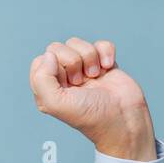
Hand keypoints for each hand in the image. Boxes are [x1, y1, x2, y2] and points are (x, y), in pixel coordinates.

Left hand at [29, 38, 155, 161]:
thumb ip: (41, 79)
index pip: (40, 61)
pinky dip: (106, 53)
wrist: (123, 119)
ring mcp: (83, 69)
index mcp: (47, 88)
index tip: (66, 84)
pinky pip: (100, 44)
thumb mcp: (56, 103)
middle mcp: (62, 78)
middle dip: (72, 61)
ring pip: (78, 43)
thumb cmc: (89, 115)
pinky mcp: (102, 63)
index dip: (53, 67)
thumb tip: (49, 55)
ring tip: (95, 76)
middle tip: (80, 82)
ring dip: (90, 58)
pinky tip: (108, 68)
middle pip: (57, 48)